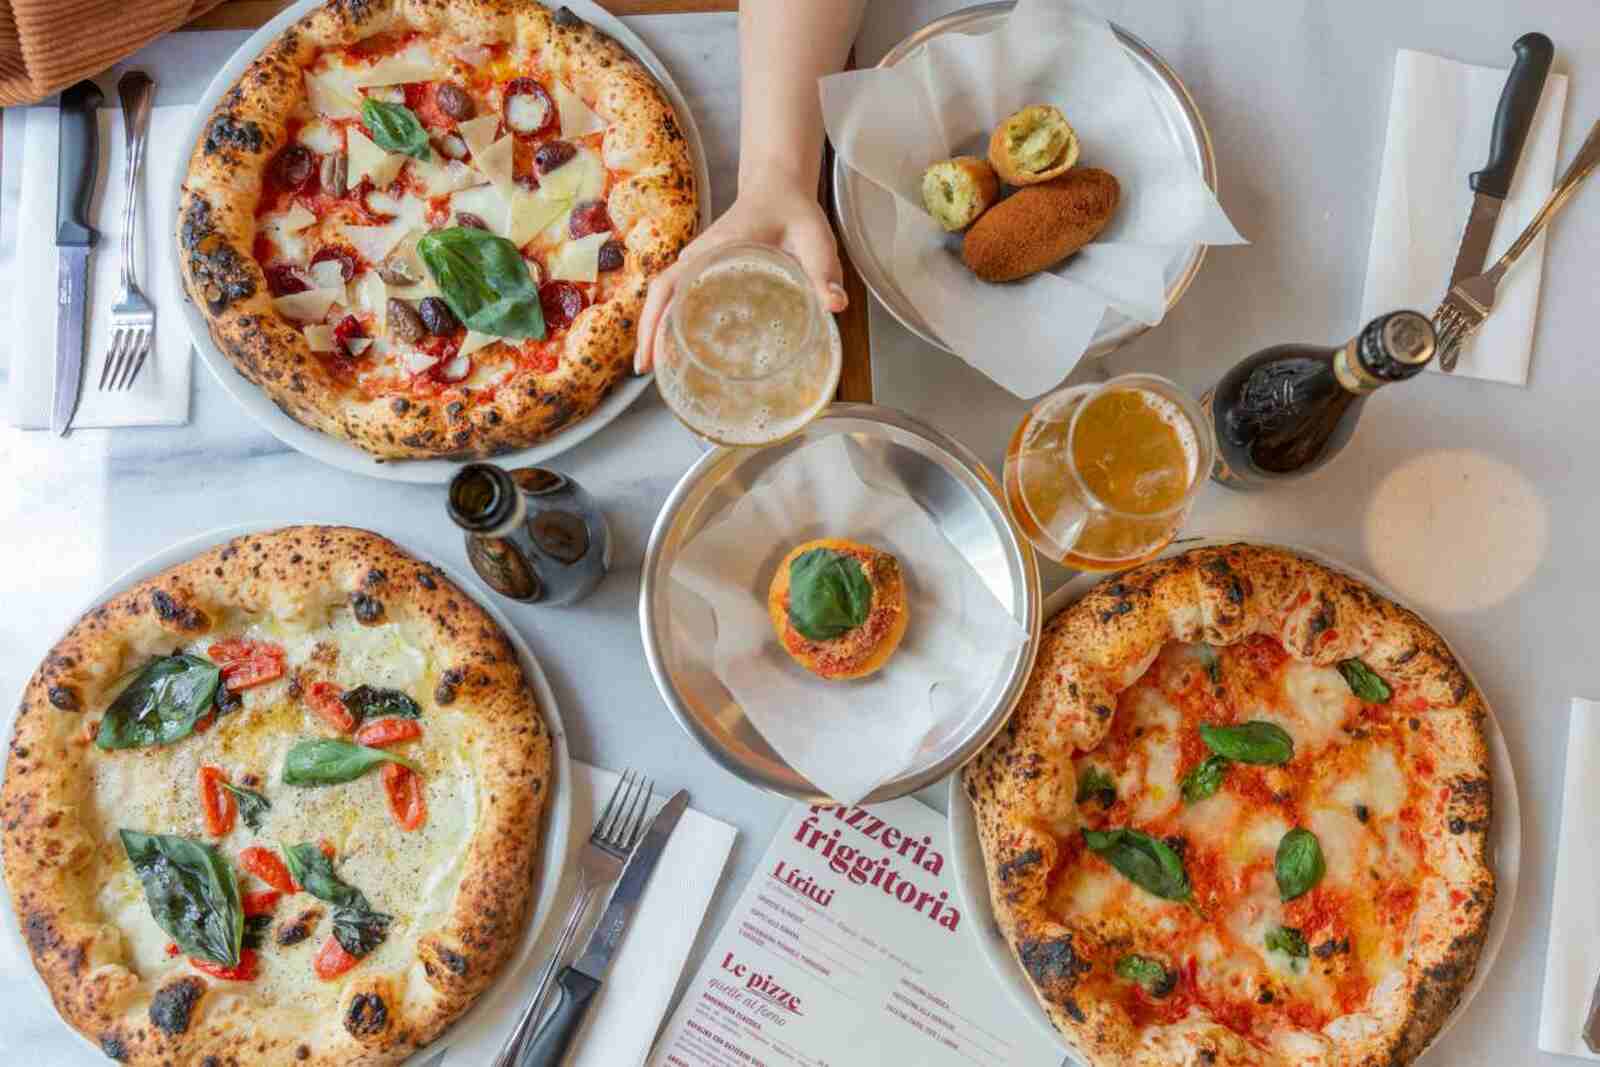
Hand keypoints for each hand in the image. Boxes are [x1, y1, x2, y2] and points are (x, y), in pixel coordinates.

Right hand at [633, 181, 848, 373]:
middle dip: (647, 334)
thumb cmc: (794, 213)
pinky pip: (678, 295)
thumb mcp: (814, 240)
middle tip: (645, 371)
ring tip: (653, 368)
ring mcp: (698, 262)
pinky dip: (669, 320)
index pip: (670, 285)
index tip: (650, 353)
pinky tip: (676, 346)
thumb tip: (836, 306)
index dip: (655, 319)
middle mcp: (698, 256)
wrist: (781, 190)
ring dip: (654, 329)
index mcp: (717, 248)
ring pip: (664, 297)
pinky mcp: (704, 268)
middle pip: (658, 296)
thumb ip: (824, 272)